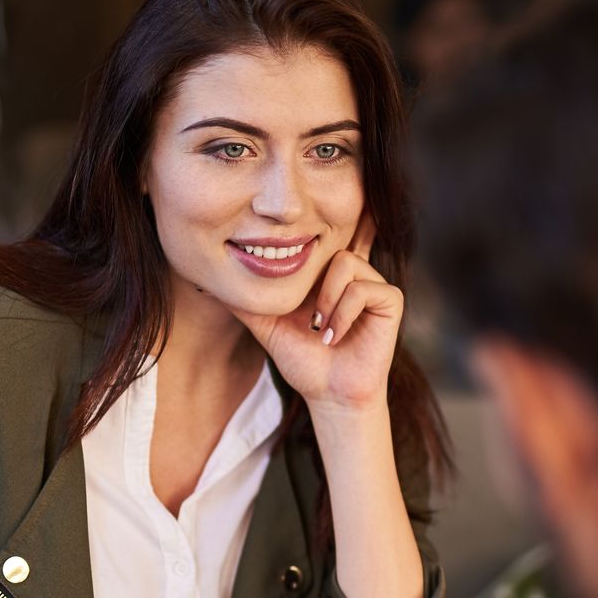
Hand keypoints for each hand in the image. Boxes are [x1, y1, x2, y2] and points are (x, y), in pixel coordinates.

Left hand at [230, 216, 400, 414]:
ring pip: (345, 263)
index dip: (331, 215)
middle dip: (313, 281)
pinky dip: (342, 313)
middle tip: (308, 322)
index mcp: (326, 274)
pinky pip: (362, 289)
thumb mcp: (267, 325)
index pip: (328, 237)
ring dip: (326, 300)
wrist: (330, 394)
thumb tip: (207, 285)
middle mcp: (352, 273)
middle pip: (329, 244)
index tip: (328, 203)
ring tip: (319, 330)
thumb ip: (245, 302)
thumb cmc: (304, 361)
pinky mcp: (390, 300)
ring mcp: (373, 284)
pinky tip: (333, 337)